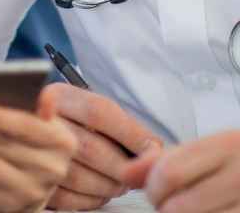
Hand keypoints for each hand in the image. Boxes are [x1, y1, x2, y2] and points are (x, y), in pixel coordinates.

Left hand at [0, 93, 76, 211]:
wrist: (35, 179)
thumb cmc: (30, 137)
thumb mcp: (39, 119)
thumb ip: (38, 104)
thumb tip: (46, 95)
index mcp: (61, 141)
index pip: (26, 126)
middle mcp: (52, 169)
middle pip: (2, 146)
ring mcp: (33, 191)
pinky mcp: (14, 206)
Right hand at [39, 83, 162, 209]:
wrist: (32, 131)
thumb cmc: (75, 123)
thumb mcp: (94, 112)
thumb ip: (126, 128)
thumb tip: (157, 154)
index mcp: (57, 95)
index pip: (99, 112)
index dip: (132, 135)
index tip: (154, 151)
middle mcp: (38, 118)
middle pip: (91, 148)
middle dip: (122, 168)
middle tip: (133, 174)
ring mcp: (29, 148)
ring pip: (78, 176)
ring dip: (107, 186)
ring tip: (115, 181)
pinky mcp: (28, 179)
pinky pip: (65, 198)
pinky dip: (90, 199)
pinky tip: (96, 190)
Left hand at [123, 130, 239, 212]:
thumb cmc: (238, 163)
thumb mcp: (205, 151)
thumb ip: (163, 160)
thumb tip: (125, 173)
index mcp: (226, 146)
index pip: (170, 171)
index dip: (152, 188)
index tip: (154, 193)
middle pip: (181, 206)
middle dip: (165, 211)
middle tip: (168, 208)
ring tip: (185, 212)